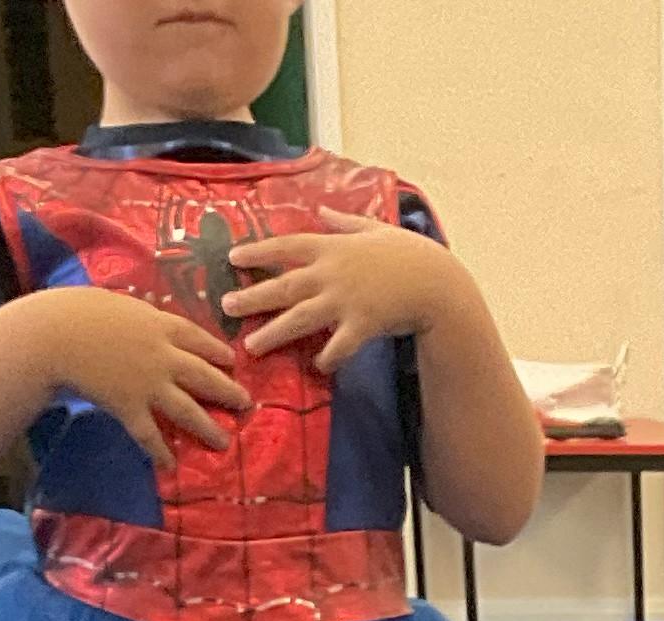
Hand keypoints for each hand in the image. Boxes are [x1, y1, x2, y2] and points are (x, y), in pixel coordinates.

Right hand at [33, 287, 251, 459]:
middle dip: (227, 390)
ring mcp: (149, 384)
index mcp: (158, 324)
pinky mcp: (130, 408)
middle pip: (203, 375)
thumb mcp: (116, 304)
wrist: (56, 335)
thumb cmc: (78, 312)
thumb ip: (137, 317)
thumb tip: (145, 318)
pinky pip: (150, 435)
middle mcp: (162, 356)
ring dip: (208, 427)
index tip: (232, 360)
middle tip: (245, 403)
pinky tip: (171, 465)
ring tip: (223, 441)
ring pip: (188, 410)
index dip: (217, 350)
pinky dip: (161, 451)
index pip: (197, 337)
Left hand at [226, 224, 461, 370]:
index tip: (233, 256)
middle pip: (284, 285)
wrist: (436, 282)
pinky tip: (317, 366)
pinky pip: (337, 347)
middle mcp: (332, 273)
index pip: (286, 245)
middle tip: (227, 306)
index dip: (258, 251)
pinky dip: (327, 358)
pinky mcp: (362, 326)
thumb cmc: (409, 253)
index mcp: (332, 246)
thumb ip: (344, 222)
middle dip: (254, 296)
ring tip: (251, 347)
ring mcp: (345, 301)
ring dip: (274, 333)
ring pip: (301, 318)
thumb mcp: (375, 228)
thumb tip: (323, 211)